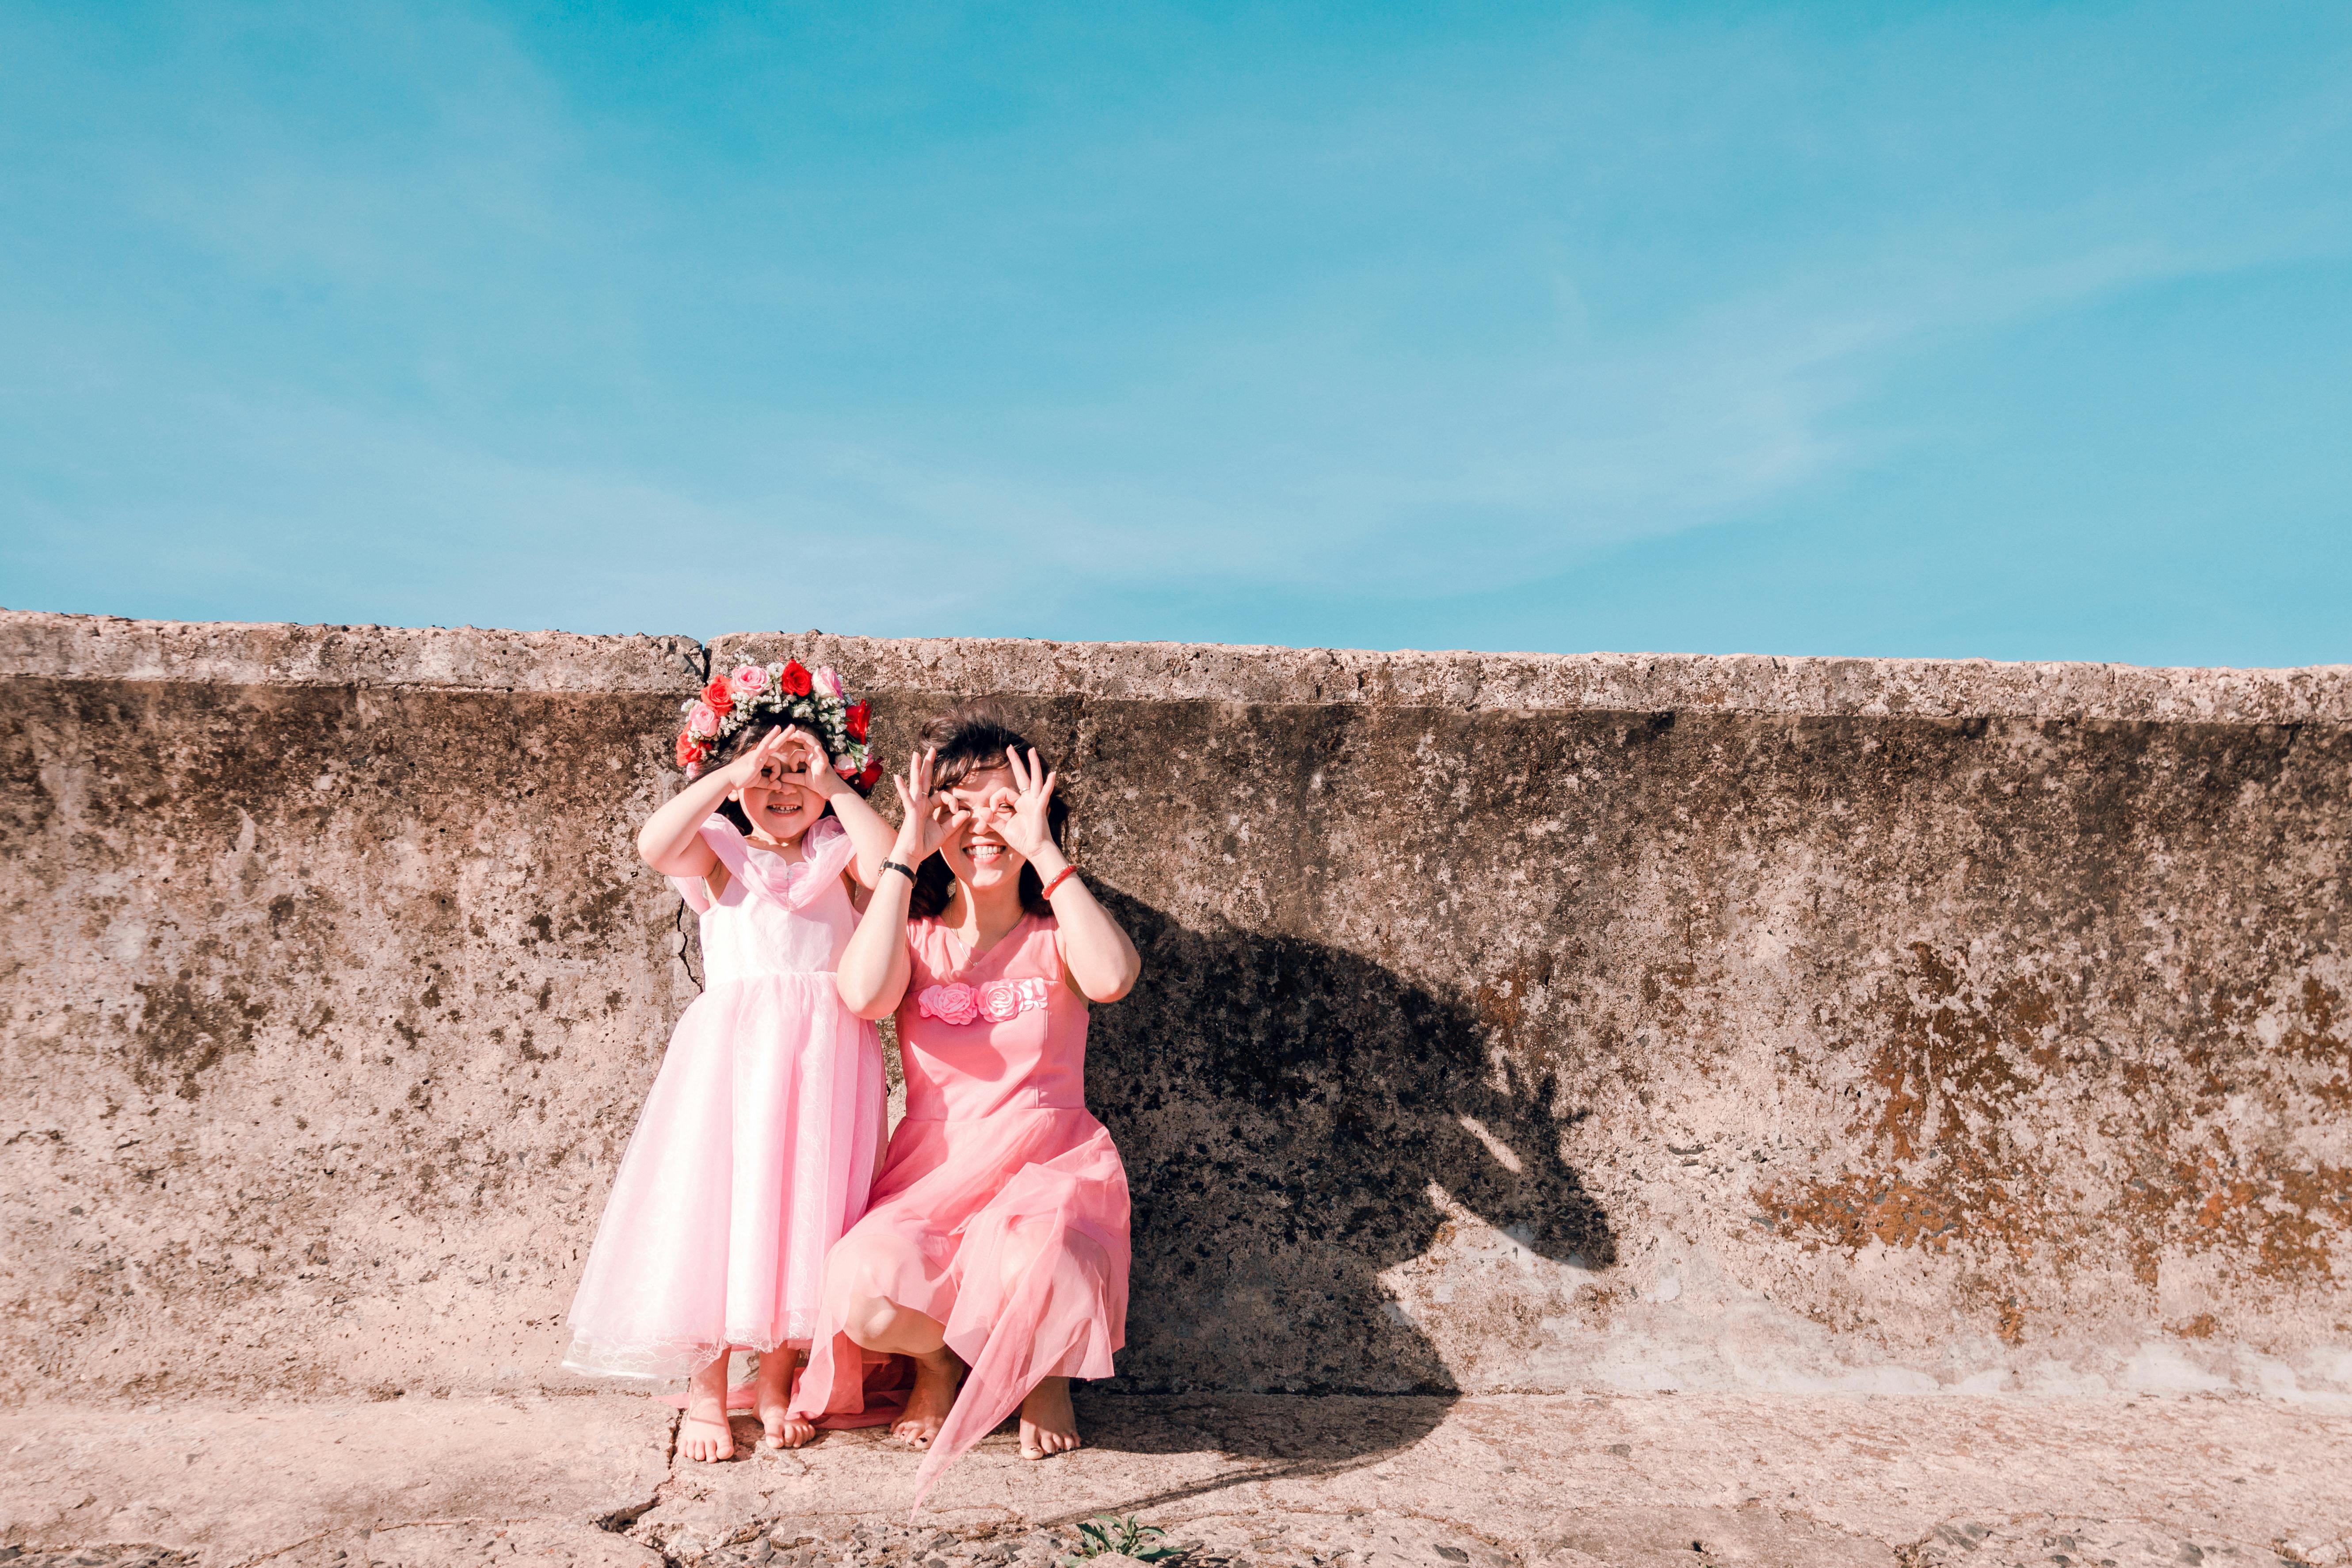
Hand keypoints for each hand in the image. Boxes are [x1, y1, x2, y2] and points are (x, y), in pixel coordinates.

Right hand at [723, 726, 795, 789]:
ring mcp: (757, 755)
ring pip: (770, 744)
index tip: (772, 781)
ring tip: (787, 726)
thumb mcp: (758, 782)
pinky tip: (775, 731)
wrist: (729, 779)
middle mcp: (760, 754)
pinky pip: (762, 748)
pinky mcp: (754, 758)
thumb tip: (779, 786)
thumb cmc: (742, 779)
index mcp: (761, 759)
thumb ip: (769, 783)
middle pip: (775, 743)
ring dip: (780, 735)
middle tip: (793, 726)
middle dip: (784, 735)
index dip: (777, 771)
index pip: (775, 760)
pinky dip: (768, 740)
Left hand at [773, 726, 846, 796]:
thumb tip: (782, 778)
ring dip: (805, 738)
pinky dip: (820, 752)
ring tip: (797, 734)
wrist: (831, 791)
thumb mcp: (803, 780)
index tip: (782, 743)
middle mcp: (816, 756)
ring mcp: (820, 759)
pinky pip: (823, 757)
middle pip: (807, 741)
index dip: (792, 754)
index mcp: (810, 758)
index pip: (799, 750)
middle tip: (787, 734)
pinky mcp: (824, 766)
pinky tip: (817, 748)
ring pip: (813, 744)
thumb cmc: (819, 784)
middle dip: (797, 736)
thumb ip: (793, 777)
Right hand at [890, 749, 968, 864]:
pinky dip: (902, 788)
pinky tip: (897, 777)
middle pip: (926, 780)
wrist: (912, 856)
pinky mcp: (910, 812)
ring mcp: (914, 806)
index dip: (953, 801)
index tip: (958, 811)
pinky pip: (907, 798)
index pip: (943, 796)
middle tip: (932, 749)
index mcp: (928, 808)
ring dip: (916, 768)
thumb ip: (955, 822)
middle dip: (929, 765)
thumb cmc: (924, 845)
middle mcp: (920, 804)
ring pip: (916, 784)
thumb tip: (967, 812)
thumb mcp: (944, 832)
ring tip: (916, 754)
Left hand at [998, 747, 1059, 861]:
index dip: (995, 799)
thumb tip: (982, 810)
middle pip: (1021, 776)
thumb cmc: (1022, 840)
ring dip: (1033, 765)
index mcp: (1019, 804)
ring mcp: (1035, 802)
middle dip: (1015, 761)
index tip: (991, 811)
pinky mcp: (1040, 808)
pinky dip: (1049, 785)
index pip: (1004, 792)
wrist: (1035, 850)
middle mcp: (1028, 800)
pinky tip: (1053, 774)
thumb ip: (992, 819)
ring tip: (1031, 751)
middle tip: (1010, 748)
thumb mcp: (1003, 828)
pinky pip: (1044, 794)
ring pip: (1034, 779)